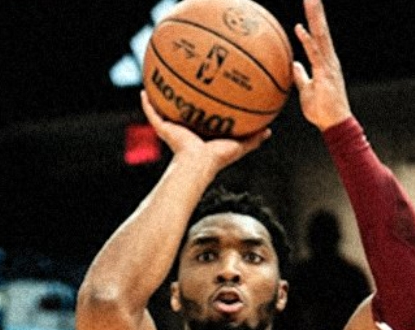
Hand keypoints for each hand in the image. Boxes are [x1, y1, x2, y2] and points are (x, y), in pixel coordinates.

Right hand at [140, 91, 270, 173]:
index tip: (206, 91)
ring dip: (161, 96)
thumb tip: (270, 131)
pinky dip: (147, 104)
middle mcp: (186, 131)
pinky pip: (152, 114)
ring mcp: (173, 130)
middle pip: (182, 110)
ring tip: (158, 79)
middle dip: (181, 97)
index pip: (202, 117)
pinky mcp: (164, 130)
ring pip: (165, 110)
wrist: (198, 164)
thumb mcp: (239, 146)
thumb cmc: (217, 158)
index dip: (202, 105)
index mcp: (202, 134)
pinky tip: (144, 90)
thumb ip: (254, 139)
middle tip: (184, 79)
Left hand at [293, 0, 352, 130]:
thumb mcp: (306, 91)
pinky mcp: (325, 73)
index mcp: (324, 61)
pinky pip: (315, 53)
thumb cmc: (321, 110)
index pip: (318, 35)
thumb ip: (301, 77)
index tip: (310, 3)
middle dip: (316, 11)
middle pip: (321, 30)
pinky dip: (307, 40)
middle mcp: (329, 59)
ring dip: (314, 17)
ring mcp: (328, 65)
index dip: (313, 20)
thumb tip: (294, 65)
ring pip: (321, 35)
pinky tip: (300, 27)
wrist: (334, 124)